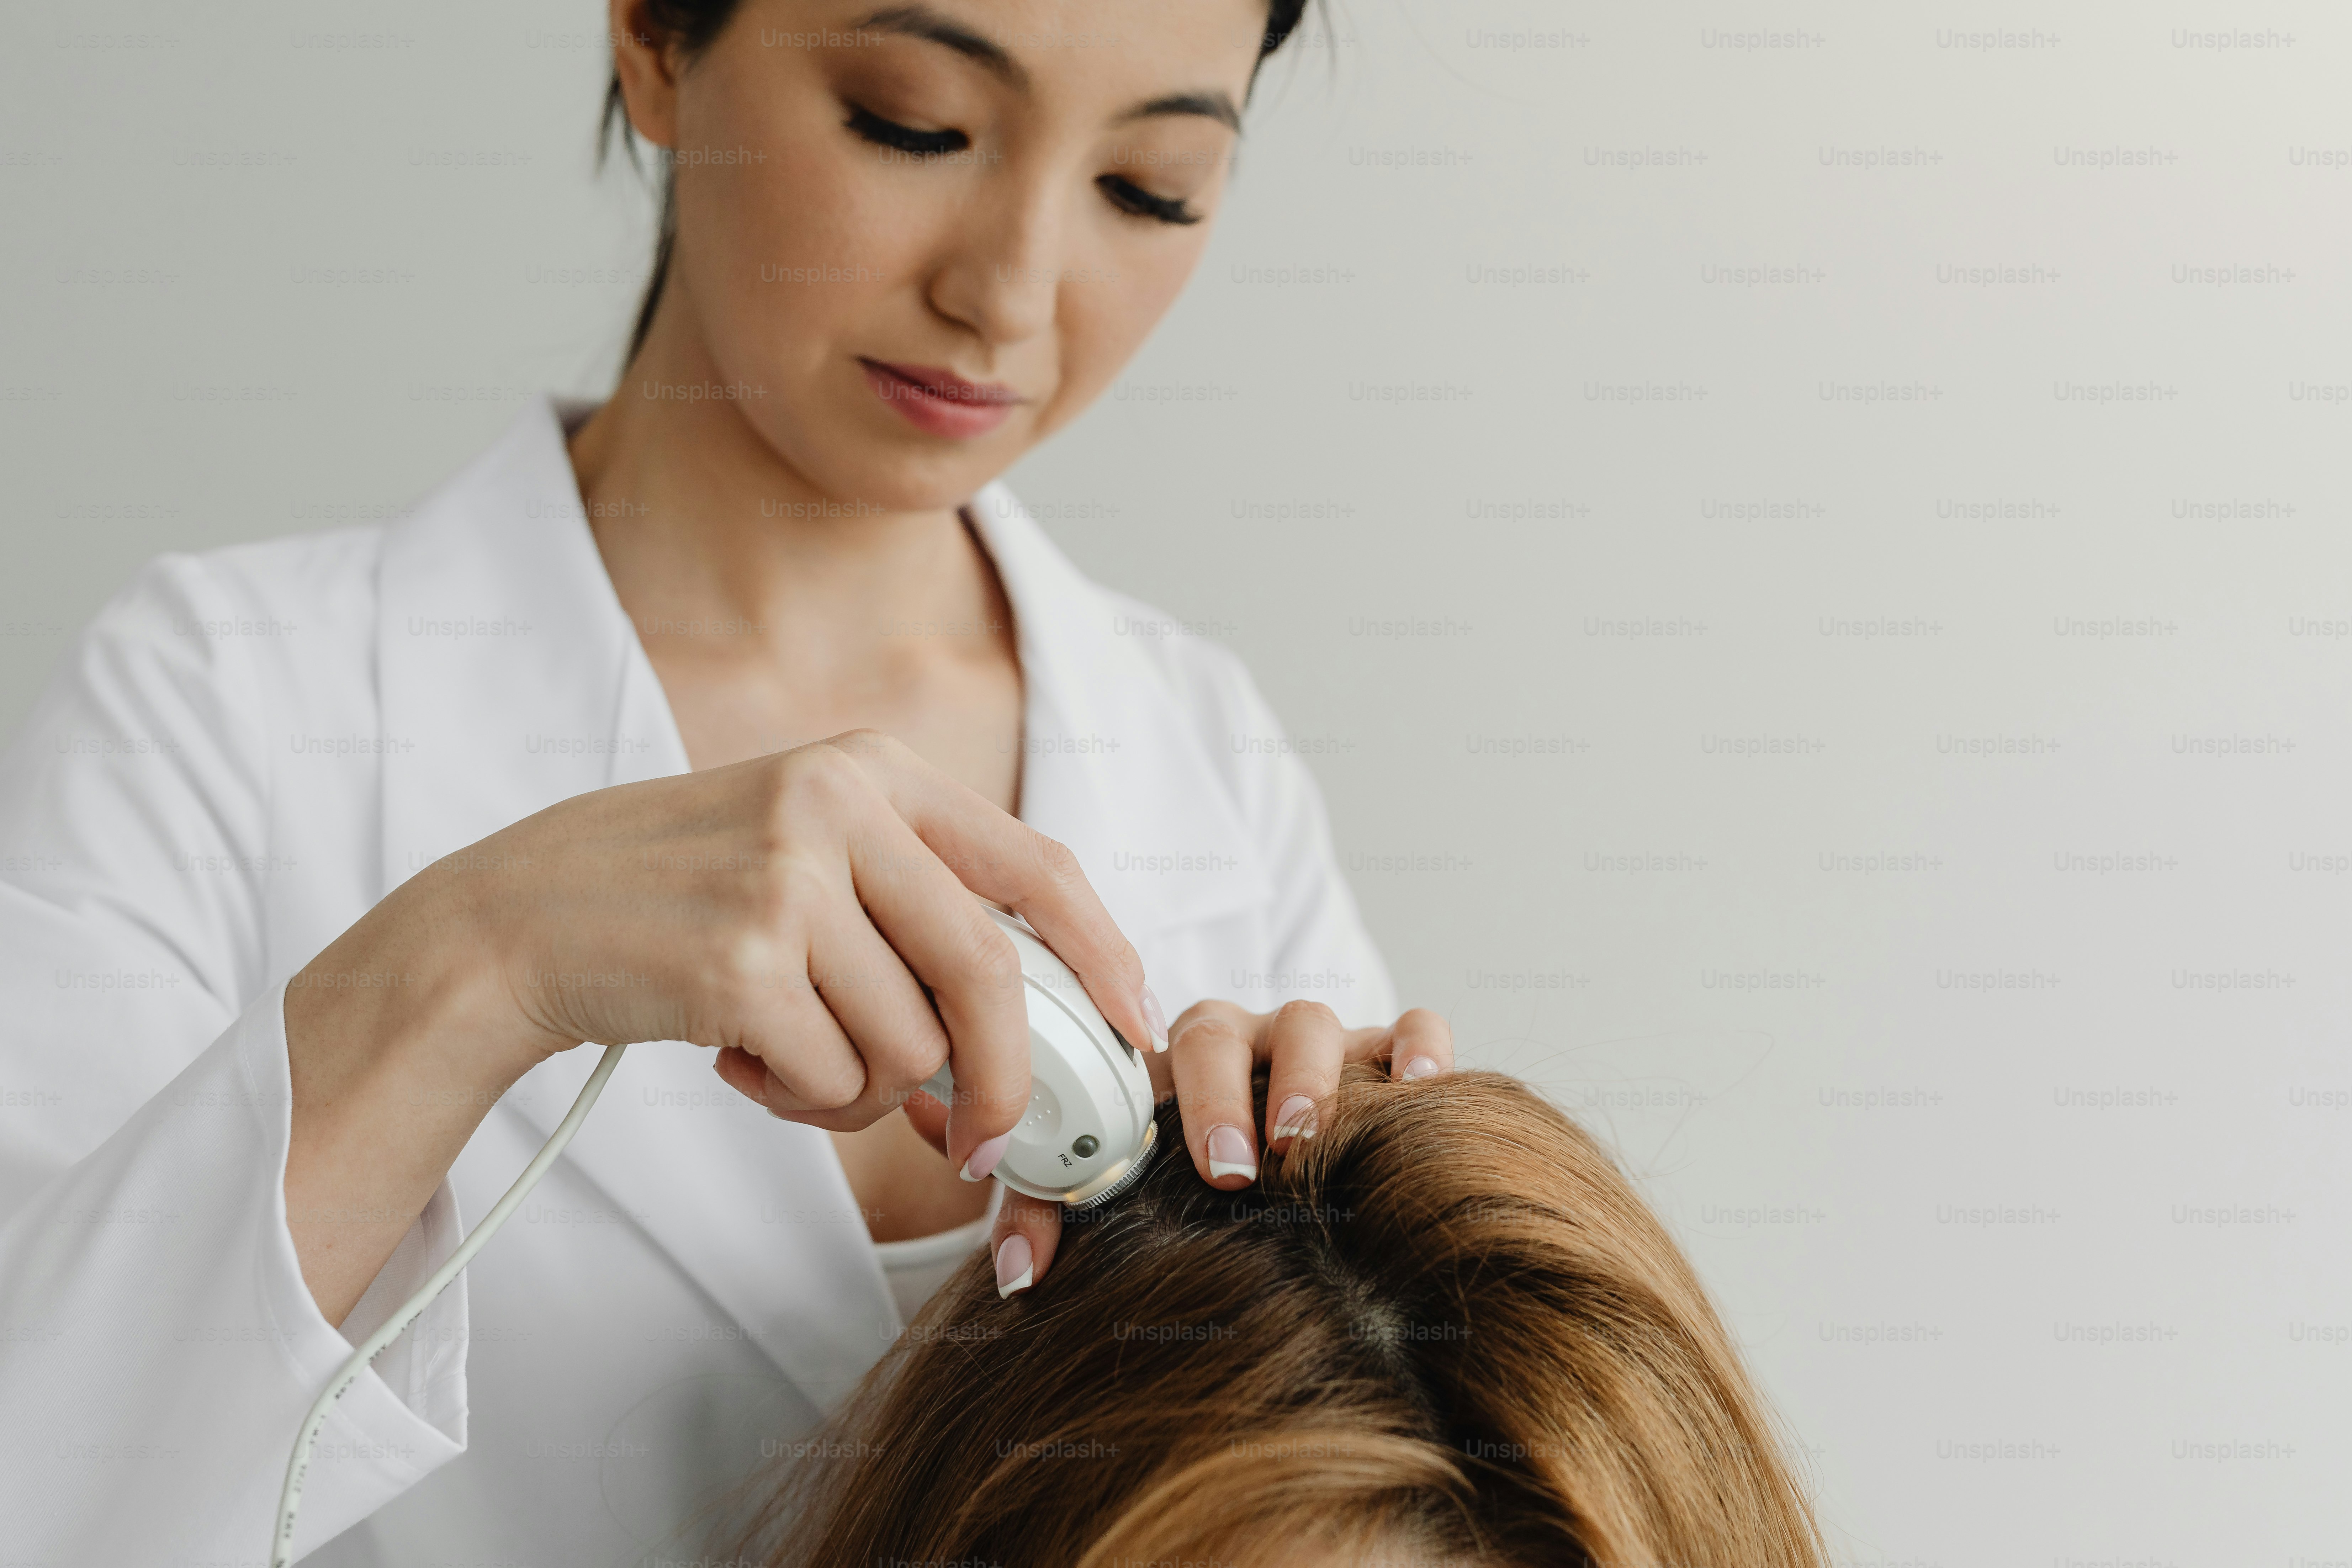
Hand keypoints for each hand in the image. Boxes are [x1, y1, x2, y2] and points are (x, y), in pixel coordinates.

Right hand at [286, 728, 1157, 1321]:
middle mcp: (840, 805)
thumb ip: (915, 920)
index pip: (1038, 865)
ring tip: (784, 1052)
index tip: (1135, 1027)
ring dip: (858, 1087)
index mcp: (873, 771)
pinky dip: (798, 1098)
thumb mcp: (809, 860)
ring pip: (908, 1043)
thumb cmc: (679, 905)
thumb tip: (1022, 1042)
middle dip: (1004, 1078)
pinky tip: (738, 1057)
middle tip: (981, 1142)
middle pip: (990, 971)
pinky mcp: (741, 957)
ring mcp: (789, 877)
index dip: (1103, 954)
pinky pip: (832, 1076)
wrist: (517, 918)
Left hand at [951, 998, 1452, 1296]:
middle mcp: (1251, 1040)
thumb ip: (1051, 1211)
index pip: (1184, 1046)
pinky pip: (1411, 1026)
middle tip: (1249, 1161)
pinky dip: (1420, 1045)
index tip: (1213, 1167)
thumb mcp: (1110, 1184)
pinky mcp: (1384, 1057)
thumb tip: (1020, 1271)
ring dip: (1321, 1078)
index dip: (1198, 1097)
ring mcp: (1319, 1046)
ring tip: (1312, 1138)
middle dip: (1253, 1092)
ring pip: (1323, 1022)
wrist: (1236, 1162)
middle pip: (1250, 1029)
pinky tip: (1423, 1086)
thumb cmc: (1173, 1169)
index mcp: (1184, 1058)